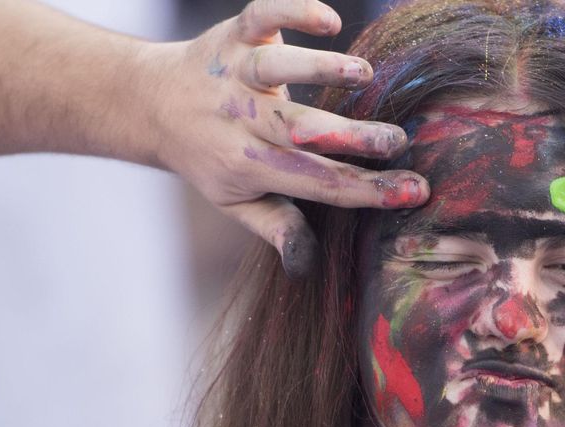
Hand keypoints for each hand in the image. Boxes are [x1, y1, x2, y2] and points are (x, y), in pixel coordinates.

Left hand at [142, 0, 429, 277]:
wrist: (149, 101)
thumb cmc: (207, 156)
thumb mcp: (234, 201)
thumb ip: (275, 225)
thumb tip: (308, 262)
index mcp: (245, 165)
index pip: (316, 183)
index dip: (367, 190)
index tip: (415, 191)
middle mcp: (239, 117)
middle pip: (299, 129)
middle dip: (350, 137)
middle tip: (397, 141)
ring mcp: (235, 71)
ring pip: (276, 68)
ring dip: (319, 69)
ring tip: (363, 76)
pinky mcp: (235, 32)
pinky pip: (264, 15)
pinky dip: (294, 12)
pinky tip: (330, 20)